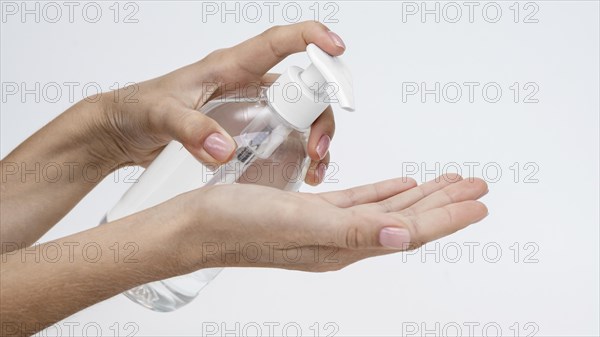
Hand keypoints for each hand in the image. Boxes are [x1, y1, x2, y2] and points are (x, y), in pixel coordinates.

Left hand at [92, 21, 343, 184]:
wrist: (122, 132)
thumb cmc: (137, 109)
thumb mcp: (159, 114)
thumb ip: (189, 128)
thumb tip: (224, 149)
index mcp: (230, 67)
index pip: (280, 42)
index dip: (312, 38)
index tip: (337, 49)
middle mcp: (247, 85)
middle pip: (303, 89)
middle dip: (321, 115)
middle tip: (316, 149)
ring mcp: (250, 110)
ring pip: (301, 116)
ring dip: (316, 138)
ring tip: (313, 167)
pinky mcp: (247, 133)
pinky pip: (285, 138)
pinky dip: (299, 154)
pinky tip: (300, 172)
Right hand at [167, 174, 487, 272]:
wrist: (194, 226)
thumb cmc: (236, 226)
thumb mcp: (297, 223)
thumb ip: (353, 230)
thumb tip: (405, 236)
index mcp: (344, 245)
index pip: (409, 230)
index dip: (448, 216)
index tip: (480, 203)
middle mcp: (342, 240)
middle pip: (407, 220)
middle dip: (444, 203)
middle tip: (477, 186)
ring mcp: (328, 227)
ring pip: (387, 209)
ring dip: (420, 196)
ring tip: (448, 183)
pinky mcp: (311, 213)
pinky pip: (360, 201)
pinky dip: (384, 192)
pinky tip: (398, 186)